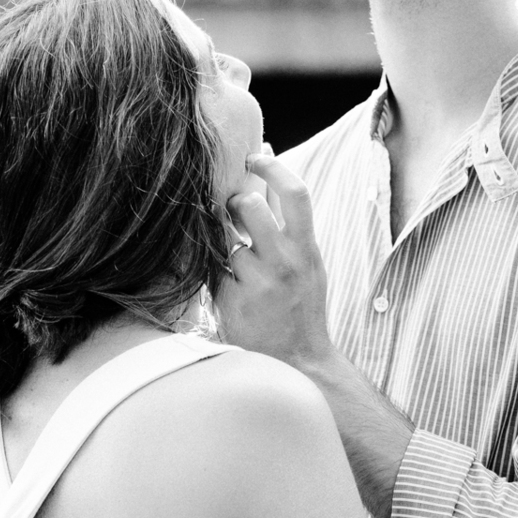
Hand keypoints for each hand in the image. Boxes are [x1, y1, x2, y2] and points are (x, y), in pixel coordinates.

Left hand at [215, 154, 336, 376]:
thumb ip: (288, 224)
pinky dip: (213, 270)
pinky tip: (225, 284)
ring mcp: (258, 282)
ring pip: (225, 239)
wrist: (299, 361)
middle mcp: (284, 262)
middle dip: (232, 203)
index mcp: (306, 249)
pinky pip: (211, 268)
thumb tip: (268, 170)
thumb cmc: (300, 307)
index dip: (271, 166)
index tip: (253, 156)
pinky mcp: (232, 300)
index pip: (295, 192)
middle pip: (249, 206)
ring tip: (233, 261)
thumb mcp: (306, 264)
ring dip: (222, 242)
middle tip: (229, 214)